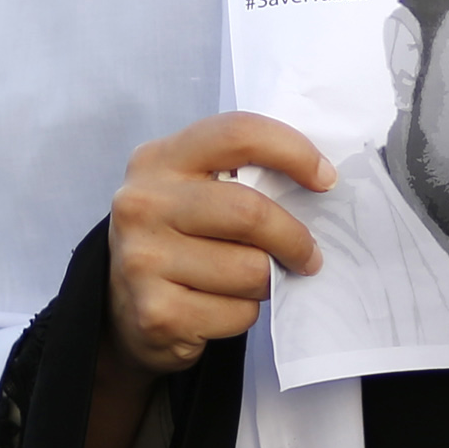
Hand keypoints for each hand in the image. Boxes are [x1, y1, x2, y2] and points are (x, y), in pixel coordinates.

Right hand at [106, 114, 333, 375]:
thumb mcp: (192, 190)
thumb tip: (318, 182)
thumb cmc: (179, 240)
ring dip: (269, 281)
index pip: (237, 134)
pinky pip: (237, 312)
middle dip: (294, 237)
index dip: (293, 151)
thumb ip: (238, 175)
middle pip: (249, 212)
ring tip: (253, 281)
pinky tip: (222, 308)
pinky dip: (245, 313)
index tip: (326, 179)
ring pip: (250, 270)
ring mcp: (143, 261)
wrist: (122, 310)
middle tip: (309, 255)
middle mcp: (142, 204)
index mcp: (158, 159)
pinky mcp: (156, 313)